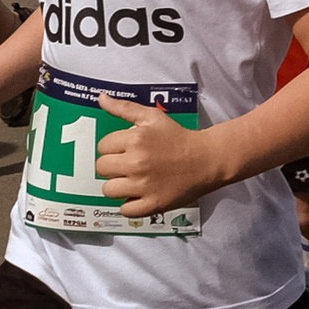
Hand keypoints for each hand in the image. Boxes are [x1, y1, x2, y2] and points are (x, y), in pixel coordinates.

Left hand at [94, 95, 229, 216]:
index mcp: (135, 139)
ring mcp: (143, 186)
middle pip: (102, 168)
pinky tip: (142, 194)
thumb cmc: (178, 138)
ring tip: (135, 180)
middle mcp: (137, 162)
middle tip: (132, 164)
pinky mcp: (152, 204)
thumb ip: (124, 108)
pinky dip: (131, 204)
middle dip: (114, 166)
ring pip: (109, 190)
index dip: (114, 148)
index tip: (128, 149)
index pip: (103, 147)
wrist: (207, 159)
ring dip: (119, 186)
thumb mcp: (153, 117)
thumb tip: (101, 98)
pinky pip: (125, 209)